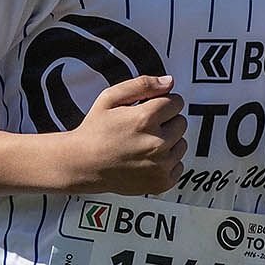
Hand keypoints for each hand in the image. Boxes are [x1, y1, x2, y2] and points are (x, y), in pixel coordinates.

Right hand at [62, 74, 186, 195]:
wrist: (82, 165)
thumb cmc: (95, 131)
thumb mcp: (110, 98)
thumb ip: (142, 85)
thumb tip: (169, 82)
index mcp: (146, 119)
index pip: (177, 102)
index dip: (162, 103)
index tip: (150, 109)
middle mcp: (156, 143)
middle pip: (181, 122)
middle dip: (166, 121)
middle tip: (144, 127)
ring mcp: (160, 165)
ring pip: (182, 144)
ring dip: (168, 142)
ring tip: (144, 144)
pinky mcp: (161, 182)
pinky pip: (179, 165)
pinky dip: (167, 162)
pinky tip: (147, 159)